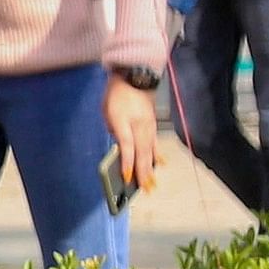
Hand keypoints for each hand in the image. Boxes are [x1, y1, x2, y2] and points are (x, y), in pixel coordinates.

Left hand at [103, 72, 159, 196]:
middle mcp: (139, 127)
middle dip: (143, 173)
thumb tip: (121, 146)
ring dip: (150, 168)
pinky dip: (157, 155)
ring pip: (150, 151)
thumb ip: (113, 129)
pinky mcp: (152, 126)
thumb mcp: (107, 111)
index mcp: (125, 122)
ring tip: (152, 184)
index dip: (127, 163)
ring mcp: (148, 127)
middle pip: (141, 153)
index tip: (127, 178)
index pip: (127, 146)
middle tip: (145, 190)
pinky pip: (155, 143)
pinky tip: (161, 165)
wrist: (135, 78)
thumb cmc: (116, 94)